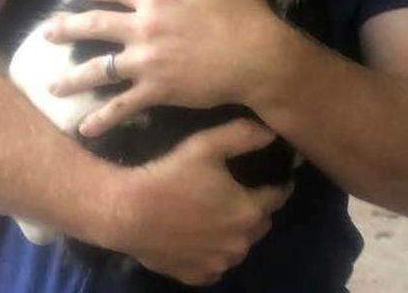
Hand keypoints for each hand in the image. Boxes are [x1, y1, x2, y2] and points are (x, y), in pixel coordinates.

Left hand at [46, 0, 286, 136]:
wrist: (260, 58)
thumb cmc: (247, 12)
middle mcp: (144, 27)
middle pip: (96, 25)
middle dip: (68, 29)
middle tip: (46, 33)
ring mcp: (147, 61)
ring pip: (100, 69)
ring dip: (73, 78)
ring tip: (52, 86)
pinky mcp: (158, 90)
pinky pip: (123, 106)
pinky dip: (104, 118)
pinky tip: (85, 128)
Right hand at [106, 119, 291, 285]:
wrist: (127, 211)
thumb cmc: (170, 176)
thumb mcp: (206, 145)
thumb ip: (243, 136)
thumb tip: (272, 132)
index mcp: (248, 211)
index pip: (278, 196)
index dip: (279, 183)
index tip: (278, 175)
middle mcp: (239, 243)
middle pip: (261, 223)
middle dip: (257, 208)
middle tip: (241, 192)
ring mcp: (218, 263)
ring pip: (239, 246)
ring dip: (236, 233)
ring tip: (219, 215)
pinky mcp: (197, 276)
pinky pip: (215, 265)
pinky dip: (214, 253)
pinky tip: (201, 237)